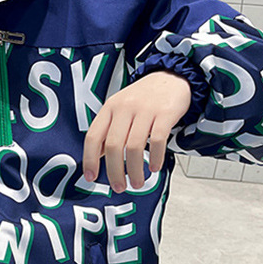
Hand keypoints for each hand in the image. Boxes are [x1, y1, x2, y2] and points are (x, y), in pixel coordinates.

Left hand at [82, 71, 191, 192]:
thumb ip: (109, 129)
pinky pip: (157, 141)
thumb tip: (97, 157)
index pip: (93, 136)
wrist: (172, 76)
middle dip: (115, 171)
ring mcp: (145, 110)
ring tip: (137, 183)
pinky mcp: (165, 114)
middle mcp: (125, 108)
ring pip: (135, 147)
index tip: (91, 177)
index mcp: (110, 108)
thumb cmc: (143, 97)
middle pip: (114, 146)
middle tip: (119, 187)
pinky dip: (155, 158)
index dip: (90, 159)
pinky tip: (155, 168)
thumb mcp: (120, 108)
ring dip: (135, 170)